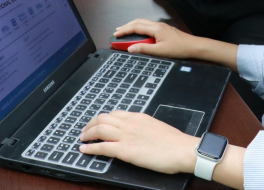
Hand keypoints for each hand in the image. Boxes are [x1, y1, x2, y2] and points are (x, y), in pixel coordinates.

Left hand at [79, 111, 198, 173]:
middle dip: (91, 124)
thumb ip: (144, 127)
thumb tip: (138, 132)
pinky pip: (102, 147)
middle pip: (103, 118)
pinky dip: (90, 148)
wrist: (181, 149)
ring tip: (82, 138)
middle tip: (85, 131)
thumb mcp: (156, 127)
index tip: (97, 123)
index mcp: (138, 117)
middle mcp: (130, 123)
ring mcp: (126, 136)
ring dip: (88, 134)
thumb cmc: (174, 142)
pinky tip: (84, 150)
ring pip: (100, 129)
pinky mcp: (125, 150)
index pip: (115, 113)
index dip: (102, 118)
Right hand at [114, 19, 198, 58]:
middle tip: (117, 31)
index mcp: (155, 28)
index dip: (124, 30)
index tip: (115, 34)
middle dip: (126, 26)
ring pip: (143, 23)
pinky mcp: (164, 29)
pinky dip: (140, 28)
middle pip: (138, 22)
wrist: (193, 46)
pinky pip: (148, 26)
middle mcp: (157, 25)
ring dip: (133, 26)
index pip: (136, 26)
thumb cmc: (178, 48)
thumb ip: (144, 49)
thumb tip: (130, 48)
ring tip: (124, 31)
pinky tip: (138, 33)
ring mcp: (161, 26)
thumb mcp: (159, 51)